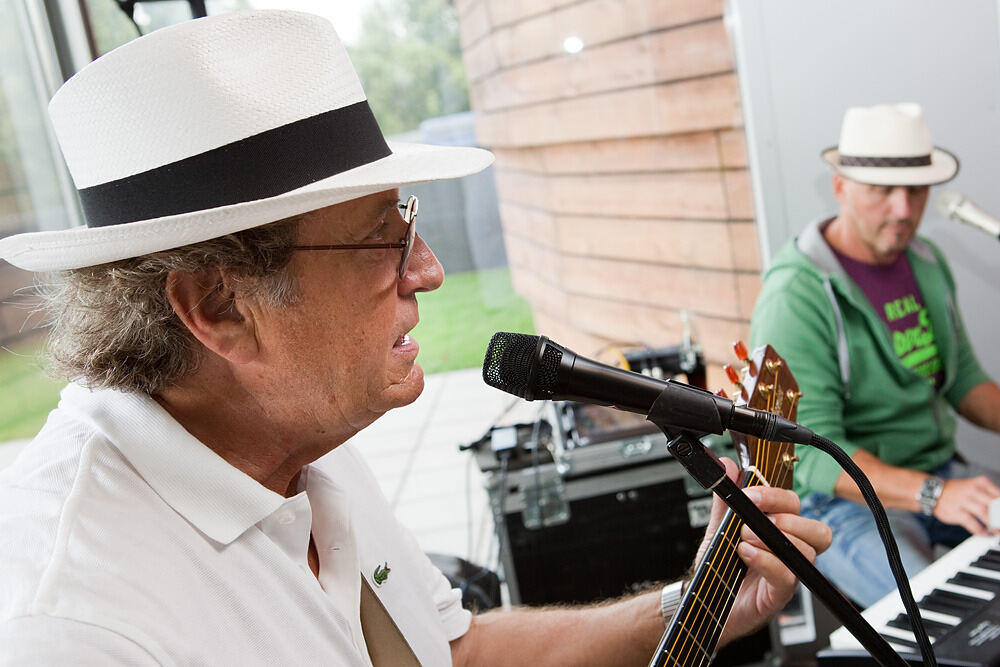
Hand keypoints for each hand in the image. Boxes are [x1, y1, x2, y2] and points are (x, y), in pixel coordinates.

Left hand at [700, 459, 831, 646]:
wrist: (704, 598)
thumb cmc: (720, 566)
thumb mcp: (719, 527)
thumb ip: (725, 499)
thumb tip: (728, 466)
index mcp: (779, 530)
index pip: (795, 506)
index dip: (776, 496)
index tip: (751, 494)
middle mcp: (789, 551)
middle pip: (817, 530)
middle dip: (787, 518)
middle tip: (754, 519)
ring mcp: (788, 573)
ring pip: (807, 552)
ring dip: (773, 539)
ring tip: (744, 538)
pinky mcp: (779, 594)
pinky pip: (787, 576)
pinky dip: (766, 561)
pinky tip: (745, 553)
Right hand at [934, 475, 999, 534]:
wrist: (934, 491)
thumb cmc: (957, 491)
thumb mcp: (975, 486)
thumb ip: (989, 496)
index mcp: (981, 483)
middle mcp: (973, 490)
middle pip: (994, 505)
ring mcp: (963, 500)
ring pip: (984, 513)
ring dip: (993, 525)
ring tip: (997, 532)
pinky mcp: (956, 512)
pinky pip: (972, 523)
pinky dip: (980, 531)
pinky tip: (984, 534)